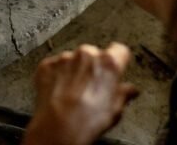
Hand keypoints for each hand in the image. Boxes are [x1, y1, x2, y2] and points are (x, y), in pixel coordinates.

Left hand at [23, 43, 137, 144]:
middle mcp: (87, 55)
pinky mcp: (47, 65)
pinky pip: (55, 66)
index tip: (117, 65)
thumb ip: (124, 93)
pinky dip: (58, 76)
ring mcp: (65, 58)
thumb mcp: (115, 110)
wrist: (59, 127)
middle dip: (94, 68)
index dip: (119, 59)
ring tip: (74, 93)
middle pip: (94, 54)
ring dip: (75, 72)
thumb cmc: (87, 120)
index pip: (119, 50)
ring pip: (73, 60)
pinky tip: (61, 92)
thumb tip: (129, 90)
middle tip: (92, 87)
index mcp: (108, 63)